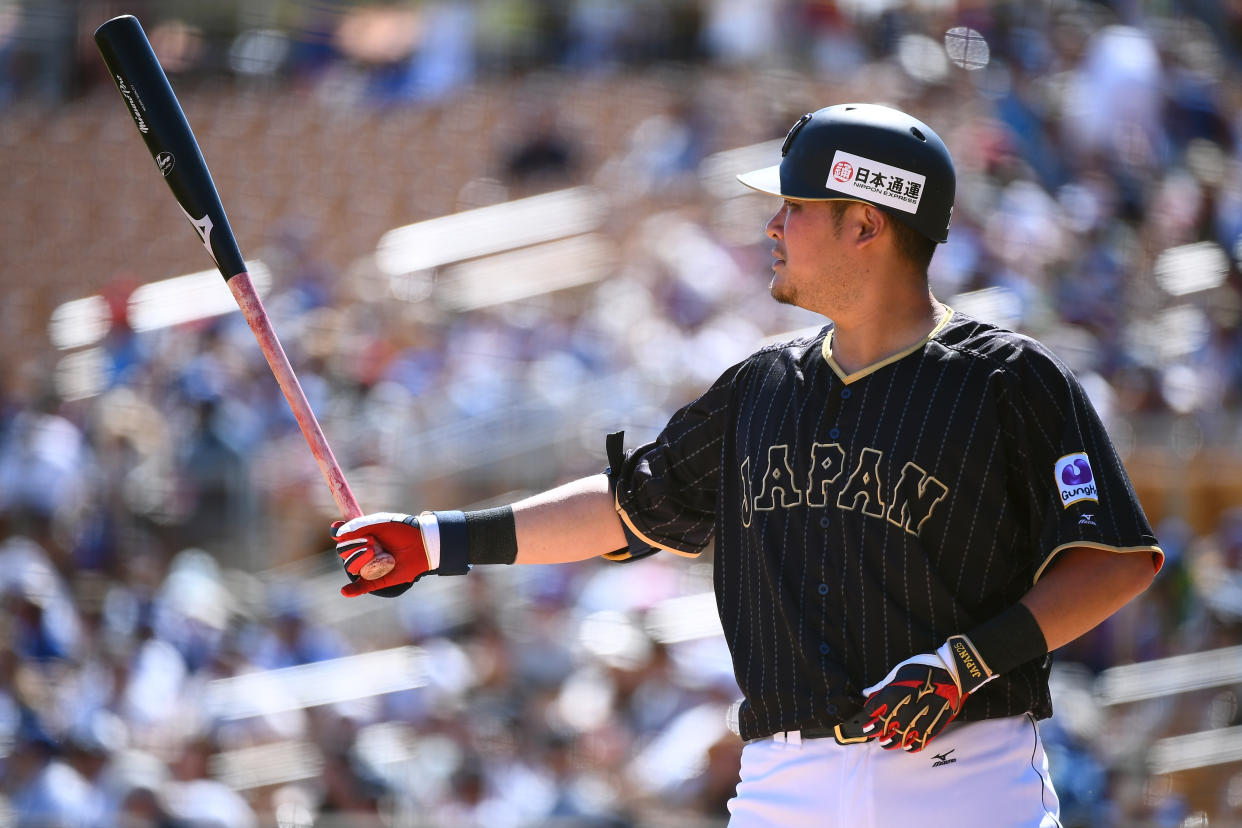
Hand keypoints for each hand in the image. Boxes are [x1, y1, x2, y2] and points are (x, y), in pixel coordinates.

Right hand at [331, 513, 430, 597]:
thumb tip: (337, 534)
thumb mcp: (380, 523)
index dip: (338, 533)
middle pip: (343, 552)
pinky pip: (362, 587)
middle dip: (352, 546)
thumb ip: (359, 526)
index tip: (337, 529)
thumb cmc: (402, 530)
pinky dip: (353, 590)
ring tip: (373, 553)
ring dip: (358, 560)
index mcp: (362, 536)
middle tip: (370, 542)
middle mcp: (363, 552)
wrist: (422, 543)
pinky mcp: (378, 580)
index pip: (342, 537)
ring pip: (351, 567)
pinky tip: (346, 591)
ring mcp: (369, 567)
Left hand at [844, 636, 993, 752]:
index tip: (869, 716)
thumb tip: (867, 693)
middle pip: (884, 725)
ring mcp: (920, 718)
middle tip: (872, 733)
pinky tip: (907, 747)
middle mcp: (905, 708)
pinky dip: (912, 745)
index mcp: (894, 692)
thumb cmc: (924, 668)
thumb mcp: (900, 672)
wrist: (953, 671)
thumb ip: (883, 686)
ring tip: (885, 744)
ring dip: (891, 742)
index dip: (870, 713)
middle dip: (876, 730)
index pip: (874, 709)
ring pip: (901, 737)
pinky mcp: (934, 724)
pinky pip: (921, 740)